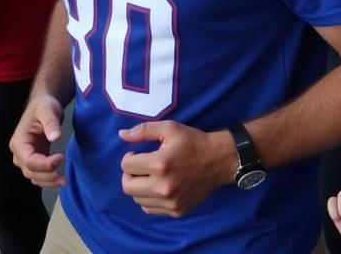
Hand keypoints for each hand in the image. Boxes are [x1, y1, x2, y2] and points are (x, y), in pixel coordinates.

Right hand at [10, 94, 65, 186]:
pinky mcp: (34, 159)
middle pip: (30, 172)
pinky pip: (38, 175)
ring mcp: (25, 157)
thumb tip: (55, 137)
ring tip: (64, 180)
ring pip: (34, 177)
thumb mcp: (48, 110)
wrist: (44, 105)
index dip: (45, 164)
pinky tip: (59, 178)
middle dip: (47, 176)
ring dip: (48, 181)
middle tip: (64, 176)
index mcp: (19, 141)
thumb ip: (51, 123)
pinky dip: (48, 180)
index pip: (29, 160)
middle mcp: (19, 152)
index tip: (61, 158)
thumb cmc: (44, 105)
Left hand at [119, 121, 234, 217]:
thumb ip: (142, 131)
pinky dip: (148, 198)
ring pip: (137, 199)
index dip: (128, 157)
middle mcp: (163, 187)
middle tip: (140, 166)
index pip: (126, 166)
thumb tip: (121, 135)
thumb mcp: (169, 128)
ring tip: (150, 176)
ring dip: (138, 187)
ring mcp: (171, 202)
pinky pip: (150, 209)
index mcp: (160, 164)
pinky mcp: (177, 211)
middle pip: (127, 186)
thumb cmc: (192, 141)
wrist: (218, 161)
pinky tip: (157, 186)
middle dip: (129, 174)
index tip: (137, 153)